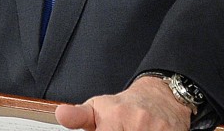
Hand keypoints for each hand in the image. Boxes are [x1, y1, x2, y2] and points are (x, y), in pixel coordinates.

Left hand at [54, 75, 190, 130]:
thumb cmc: (127, 106)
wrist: (162, 96)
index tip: (106, 129)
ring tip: (130, 129)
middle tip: (121, 127)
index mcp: (115, 118)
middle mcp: (137, 125)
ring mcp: (156, 130)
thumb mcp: (99, 107)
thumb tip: (61, 114)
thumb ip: (78, 116)